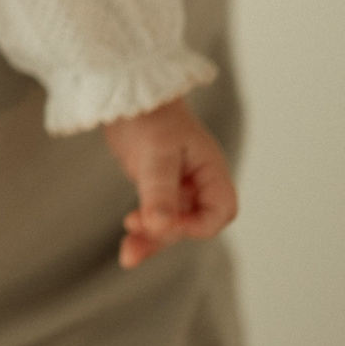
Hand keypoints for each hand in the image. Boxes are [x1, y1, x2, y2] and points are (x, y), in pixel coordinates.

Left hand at [101, 97, 239, 269]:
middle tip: (132, 244)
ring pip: (171, 223)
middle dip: (166, 236)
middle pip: (192, 222)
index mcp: (210, 168)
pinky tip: (127, 237)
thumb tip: (162, 227)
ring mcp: (176, 185)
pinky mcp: (155, 186)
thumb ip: (160, 189)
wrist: (123, 90)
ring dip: (151, 239)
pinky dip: (142, 229)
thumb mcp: (156, 151)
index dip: (199, 224)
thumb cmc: (149, 112)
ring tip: (127, 255)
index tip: (168, 223)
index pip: (221, 210)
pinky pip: (155, 215)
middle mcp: (197, 180)